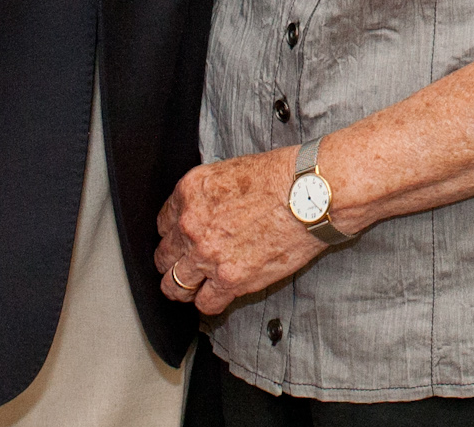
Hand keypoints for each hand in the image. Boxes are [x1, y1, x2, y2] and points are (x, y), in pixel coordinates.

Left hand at [155, 150, 323, 315]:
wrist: (311, 194)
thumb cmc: (283, 177)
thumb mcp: (232, 170)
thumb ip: (209, 195)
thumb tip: (205, 212)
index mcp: (190, 192)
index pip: (163, 224)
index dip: (174, 235)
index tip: (183, 242)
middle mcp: (191, 224)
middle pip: (164, 257)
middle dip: (175, 262)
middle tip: (187, 266)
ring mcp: (207, 254)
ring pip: (175, 286)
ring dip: (184, 288)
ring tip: (195, 288)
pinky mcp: (229, 279)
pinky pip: (205, 303)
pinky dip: (210, 302)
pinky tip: (219, 295)